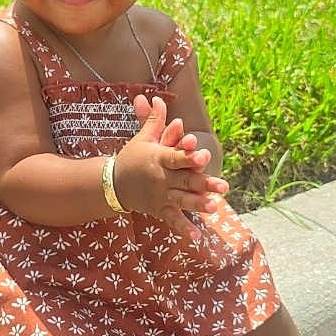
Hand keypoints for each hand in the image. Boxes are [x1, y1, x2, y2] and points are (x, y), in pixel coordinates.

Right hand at [115, 96, 227, 239]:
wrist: (112, 184)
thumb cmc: (132, 158)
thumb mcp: (142, 139)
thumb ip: (154, 120)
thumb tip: (158, 98)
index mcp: (158, 158)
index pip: (176, 157)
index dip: (190, 157)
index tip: (205, 157)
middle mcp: (161, 178)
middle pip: (185, 180)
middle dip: (204, 184)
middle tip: (223, 187)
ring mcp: (160, 196)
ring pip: (182, 200)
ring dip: (198, 205)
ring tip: (215, 207)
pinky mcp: (158, 209)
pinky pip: (172, 220)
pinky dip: (183, 228)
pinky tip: (197, 237)